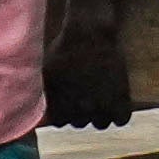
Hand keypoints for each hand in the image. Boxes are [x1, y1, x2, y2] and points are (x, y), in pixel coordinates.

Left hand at [44, 0, 132, 131]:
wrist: (89, 34)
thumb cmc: (64, 50)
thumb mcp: (45, 74)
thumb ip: (42, 97)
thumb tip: (36, 109)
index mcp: (60, 107)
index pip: (60, 122)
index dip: (63, 109)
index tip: (67, 98)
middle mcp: (81, 112)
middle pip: (80, 123)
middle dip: (80, 111)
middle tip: (84, 94)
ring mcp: (102, 106)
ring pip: (100, 124)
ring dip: (99, 114)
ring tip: (99, 96)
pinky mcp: (121, 98)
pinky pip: (121, 119)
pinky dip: (119, 113)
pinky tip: (114, 100)